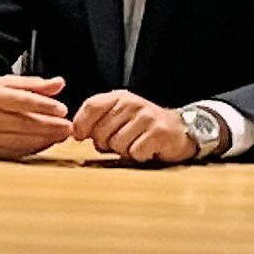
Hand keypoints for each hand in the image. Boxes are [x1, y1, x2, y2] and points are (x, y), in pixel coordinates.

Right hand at [0, 75, 76, 158]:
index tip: (61, 109)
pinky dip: (34, 148)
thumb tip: (58, 84)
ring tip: (62, 135)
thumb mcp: (3, 82)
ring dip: (45, 139)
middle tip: (68, 126)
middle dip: (50, 126)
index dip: (42, 105)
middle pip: (23, 123)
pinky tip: (46, 143)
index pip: (20, 100)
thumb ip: (33, 84)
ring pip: (21, 140)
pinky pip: (16, 151)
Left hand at [71, 91, 199, 164]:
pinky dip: (139, 156)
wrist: (179, 131)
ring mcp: (146, 117)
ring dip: (123, 151)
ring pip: (117, 144)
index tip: (80, 138)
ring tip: (134, 145)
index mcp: (119, 97)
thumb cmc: (142, 128)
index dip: (81, 125)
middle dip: (105, 144)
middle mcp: (132, 103)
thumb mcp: (119, 117)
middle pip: (100, 131)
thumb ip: (98, 122)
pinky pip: (135, 152)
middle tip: (118, 143)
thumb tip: (75, 134)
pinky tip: (146, 150)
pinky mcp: (158, 132)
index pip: (91, 107)